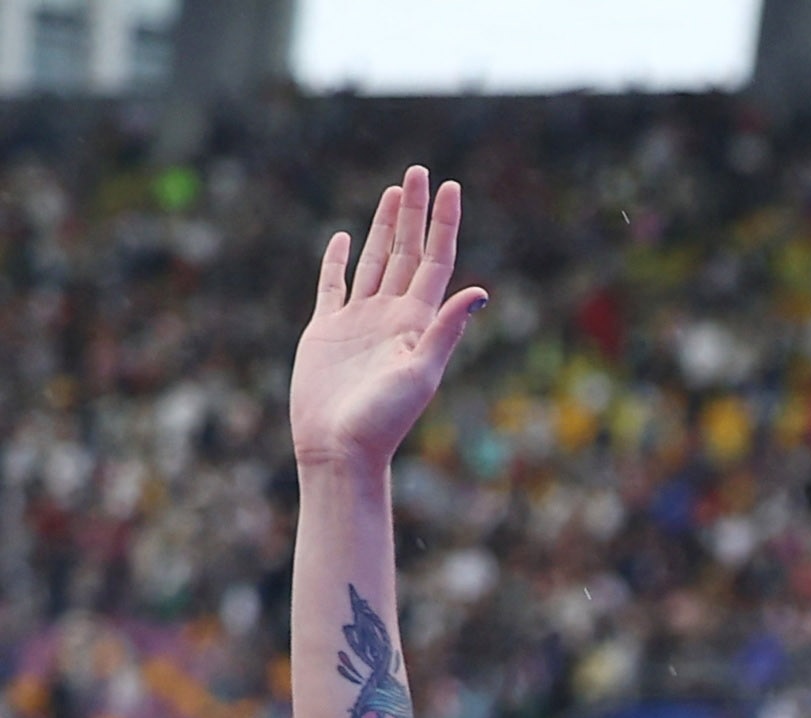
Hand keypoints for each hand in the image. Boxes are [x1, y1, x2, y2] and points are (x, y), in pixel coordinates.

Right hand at [294, 168, 485, 474]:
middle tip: (418, 172)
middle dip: (413, 212)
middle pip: (405, 251)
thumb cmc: (383, 419)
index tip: (451, 186)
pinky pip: (332, 285)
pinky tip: (341, 239)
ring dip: (383, 227)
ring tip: (392, 194)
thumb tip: (479, 292)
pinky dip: (336, 261)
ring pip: (374, 260)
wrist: (340, 448)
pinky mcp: (326, 330)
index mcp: (417, 322)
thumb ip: (446, 330)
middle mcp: (391, 315)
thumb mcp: (421, 372)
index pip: (435, 261)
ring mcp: (359, 320)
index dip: (444, 224)